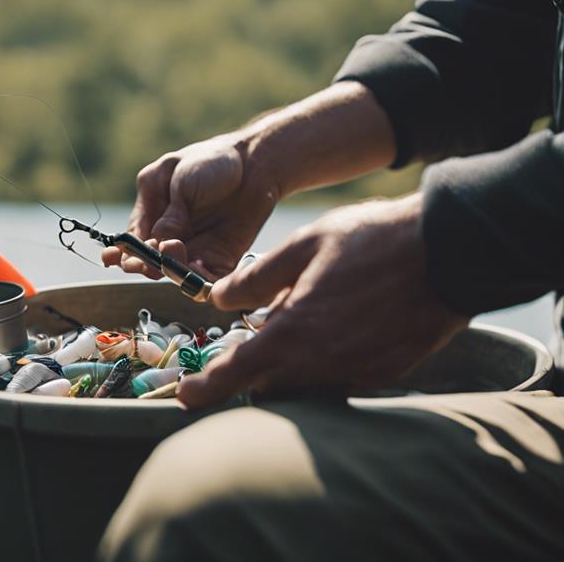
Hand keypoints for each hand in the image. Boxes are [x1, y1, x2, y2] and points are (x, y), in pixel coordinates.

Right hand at [101, 133, 277, 278]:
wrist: (255, 162)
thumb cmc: (210, 161)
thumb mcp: (178, 176)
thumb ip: (169, 209)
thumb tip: (159, 239)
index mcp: (152, 214)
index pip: (132, 240)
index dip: (121, 252)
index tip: (113, 256)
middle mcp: (170, 236)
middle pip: (149, 261)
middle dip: (143, 264)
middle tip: (148, 259)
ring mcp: (194, 249)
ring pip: (175, 273)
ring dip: (171, 270)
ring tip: (174, 252)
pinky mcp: (220, 258)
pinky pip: (206, 279)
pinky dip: (199, 280)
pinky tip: (196, 269)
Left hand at [177, 193, 469, 408]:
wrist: (450, 252)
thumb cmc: (373, 241)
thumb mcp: (303, 246)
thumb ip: (254, 279)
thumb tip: (218, 299)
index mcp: (293, 333)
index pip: (236, 374)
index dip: (205, 388)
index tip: (186, 395)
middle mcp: (321, 365)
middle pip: (267, 390)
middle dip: (253, 374)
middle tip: (256, 340)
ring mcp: (355, 375)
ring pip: (304, 391)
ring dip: (290, 372)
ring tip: (301, 328)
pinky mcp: (383, 375)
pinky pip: (338, 384)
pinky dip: (324, 370)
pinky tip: (335, 334)